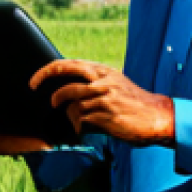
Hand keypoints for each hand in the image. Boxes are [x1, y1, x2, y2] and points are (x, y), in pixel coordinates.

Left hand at [30, 60, 173, 145]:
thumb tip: (67, 93)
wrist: (158, 117)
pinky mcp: (106, 114)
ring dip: (67, 110)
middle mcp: (103, 81)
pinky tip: (84, 128)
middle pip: (66, 75)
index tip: (36, 79)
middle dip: (45, 77)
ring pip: (72, 102)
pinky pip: (82, 119)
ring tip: (70, 115)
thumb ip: (93, 84)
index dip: (49, 70)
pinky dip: (78, 125)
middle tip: (33, 86)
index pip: (70, 63)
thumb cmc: (134, 103)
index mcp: (103, 71)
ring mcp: (104, 97)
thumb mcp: (115, 84)